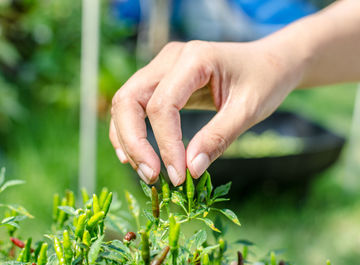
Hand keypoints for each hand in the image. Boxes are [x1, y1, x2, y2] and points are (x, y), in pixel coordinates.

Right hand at [110, 39, 308, 185]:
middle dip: (134, 142)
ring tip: (145, 171)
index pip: (162, 105)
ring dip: (128, 139)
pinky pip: (133, 105)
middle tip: (150, 176)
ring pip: (125, 102)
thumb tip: (190, 170)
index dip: (166, 144)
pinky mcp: (160, 80)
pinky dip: (129, 131)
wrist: (267, 62)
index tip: (178, 176)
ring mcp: (161, 67)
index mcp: (194, 59)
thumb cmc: (264, 80)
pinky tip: (135, 154)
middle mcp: (170, 59)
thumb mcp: (248, 110)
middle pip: (129, 100)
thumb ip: (218, 138)